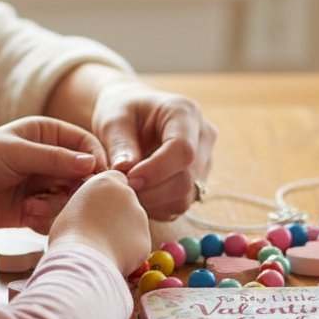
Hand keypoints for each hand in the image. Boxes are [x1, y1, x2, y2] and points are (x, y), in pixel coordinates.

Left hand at [0, 117, 106, 232]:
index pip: (84, 143)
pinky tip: (25, 215)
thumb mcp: (18, 154)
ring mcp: (42, 185)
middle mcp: (48, 159)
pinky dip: (44, 219)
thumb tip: (92, 163)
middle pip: (83, 174)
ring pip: (71, 198)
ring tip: (33, 207)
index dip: (95, 159)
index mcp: (46, 134)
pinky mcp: (35, 210)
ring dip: (56, 206)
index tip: (101, 176)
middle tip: (67, 196)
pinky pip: (55, 217)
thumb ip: (56, 159)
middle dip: (77, 188)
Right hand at [47, 170, 150, 274]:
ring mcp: (140, 217)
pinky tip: (112, 257)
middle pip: (127, 203)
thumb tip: (92, 211)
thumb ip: (89, 204)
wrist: (83, 259)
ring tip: (102, 247)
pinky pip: (137, 245)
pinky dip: (129, 252)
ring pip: (133, 225)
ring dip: (123, 234)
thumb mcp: (72, 208)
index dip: (109, 194)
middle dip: (118, 215)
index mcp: (106, 182)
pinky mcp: (145, 239)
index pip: (116, 180)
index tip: (100, 207)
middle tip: (99, 231)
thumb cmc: (69, 234)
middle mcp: (127, 194)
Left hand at [89, 78, 215, 220]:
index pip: (183, 150)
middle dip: (151, 191)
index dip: (156, 170)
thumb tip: (124, 171)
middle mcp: (203, 136)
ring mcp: (204, 160)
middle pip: (187, 178)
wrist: (130, 113)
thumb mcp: (113, 121)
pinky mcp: (198, 181)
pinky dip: (157, 207)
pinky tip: (138, 193)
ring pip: (186, 196)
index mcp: (185, 112)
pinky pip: (181, 204)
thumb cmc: (121, 111)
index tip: (128, 179)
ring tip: (126, 190)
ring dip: (153, 202)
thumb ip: (120, 145)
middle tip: (120, 189)